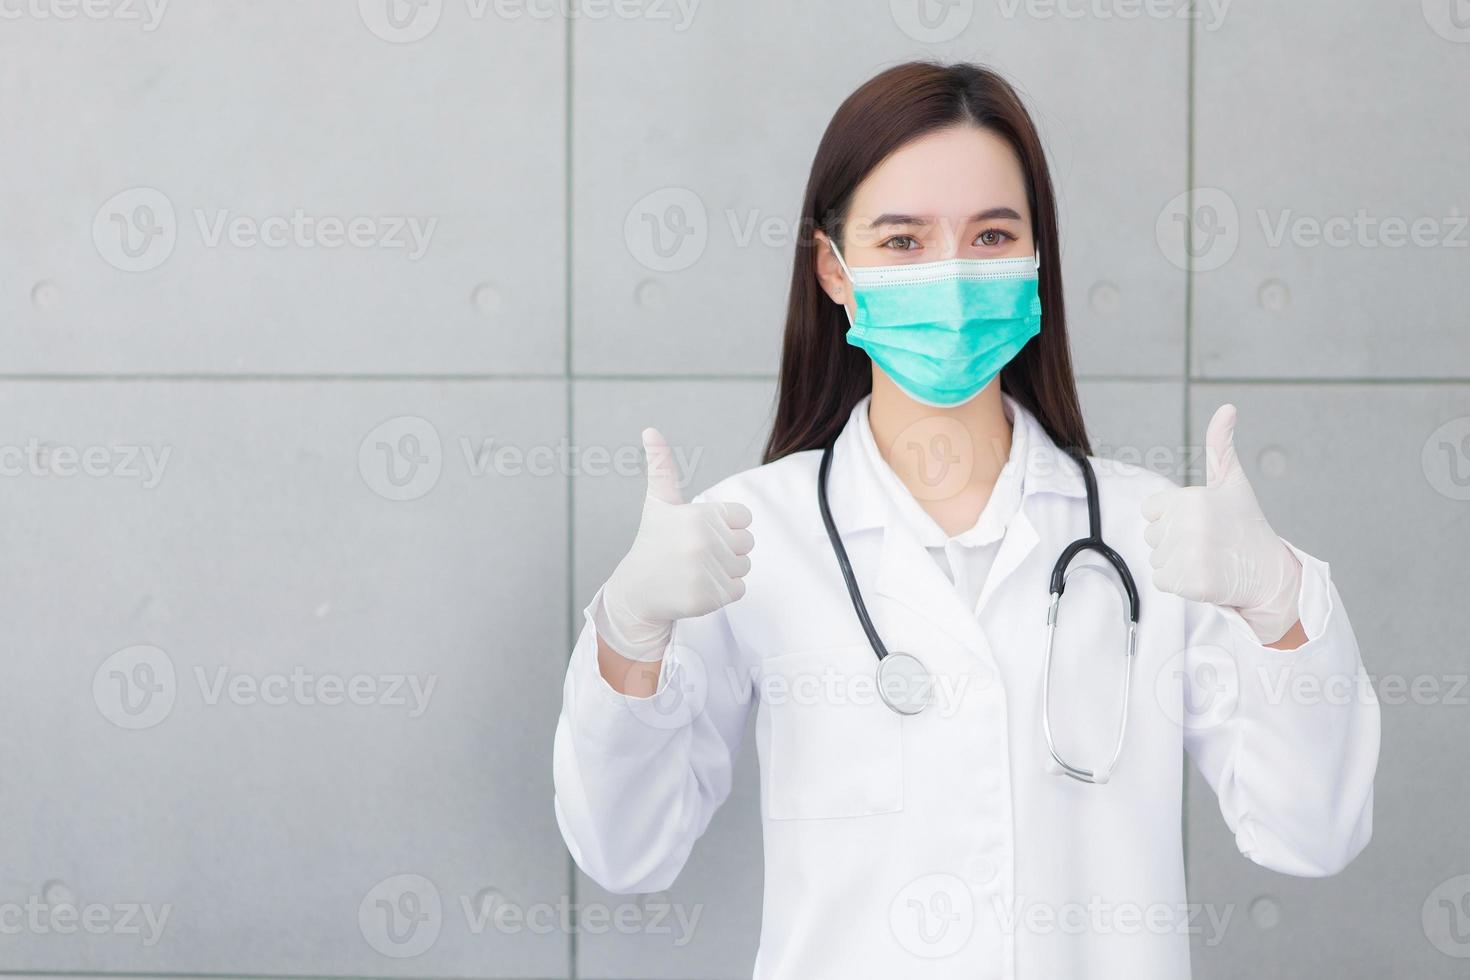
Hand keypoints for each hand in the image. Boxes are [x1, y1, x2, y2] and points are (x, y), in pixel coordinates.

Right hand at [592, 428, 754, 660]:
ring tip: (696, 570)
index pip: (744, 517)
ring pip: (745, 566)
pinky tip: (699, 587)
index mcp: (698, 515)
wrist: (637, 591)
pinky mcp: (707, 598)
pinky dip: (724, 592)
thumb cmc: (653, 542)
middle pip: (748, 542)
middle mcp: (702, 543)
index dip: (726, 524)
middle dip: (728, 548)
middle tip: (697, 553)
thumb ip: (661, 466)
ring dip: (727, 570)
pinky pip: (739, 590)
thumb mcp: (658, 503)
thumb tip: (649, 429)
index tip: (700, 531)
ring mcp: (705, 572)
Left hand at [1142, 404, 1302, 644]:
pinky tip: (1205, 575)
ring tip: (1209, 557)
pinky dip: (1179, 583)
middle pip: (1151, 536)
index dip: (1171, 517)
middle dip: (1174, 541)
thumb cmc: (1246, 524)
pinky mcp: (1190, 583)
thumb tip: (1227, 407)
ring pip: (1156, 559)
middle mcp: (1188, 526)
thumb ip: (1220, 444)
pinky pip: (1162, 581)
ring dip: (1177, 562)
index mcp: (1191, 499)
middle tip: (1208, 541)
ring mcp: (1189, 556)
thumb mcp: (1232, 481)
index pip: (1150, 510)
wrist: (1269, 571)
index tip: (1201, 520)